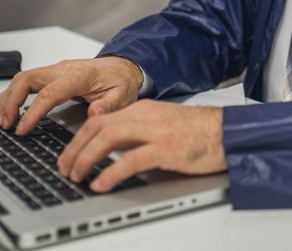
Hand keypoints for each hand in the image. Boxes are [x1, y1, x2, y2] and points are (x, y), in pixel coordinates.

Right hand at [0, 56, 143, 134]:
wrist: (123, 67)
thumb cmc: (121, 81)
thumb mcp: (122, 96)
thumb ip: (108, 106)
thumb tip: (93, 117)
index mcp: (80, 76)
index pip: (50, 93)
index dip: (33, 111)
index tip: (22, 128)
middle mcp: (63, 69)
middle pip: (28, 79)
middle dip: (12, 101)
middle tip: (5, 124)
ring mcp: (56, 70)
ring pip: (23, 78)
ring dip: (8, 97)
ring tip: (0, 119)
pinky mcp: (52, 74)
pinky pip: (26, 80)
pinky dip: (11, 92)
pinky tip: (1, 105)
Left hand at [57, 100, 225, 191]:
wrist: (227, 132)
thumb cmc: (197, 132)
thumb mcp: (161, 124)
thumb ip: (136, 132)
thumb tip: (109, 149)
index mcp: (141, 109)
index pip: (98, 119)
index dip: (77, 138)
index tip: (67, 155)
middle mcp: (144, 116)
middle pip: (97, 127)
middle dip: (74, 149)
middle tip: (64, 168)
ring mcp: (155, 131)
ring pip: (108, 139)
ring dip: (85, 158)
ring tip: (77, 175)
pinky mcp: (166, 148)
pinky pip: (129, 160)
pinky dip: (110, 172)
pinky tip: (101, 183)